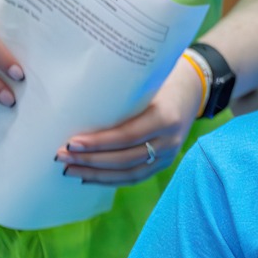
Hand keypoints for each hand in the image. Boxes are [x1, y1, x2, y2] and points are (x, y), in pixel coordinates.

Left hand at [56, 54, 205, 186]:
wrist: (195, 87)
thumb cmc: (164, 78)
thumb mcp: (147, 82)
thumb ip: (122, 97)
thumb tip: (77, 105)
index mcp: (166, 116)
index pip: (127, 135)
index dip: (99, 143)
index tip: (72, 143)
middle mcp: (170, 139)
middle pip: (125, 158)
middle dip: (90, 160)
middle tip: (62, 156)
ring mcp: (169, 154)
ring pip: (129, 173)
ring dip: (96, 174)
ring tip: (70, 170)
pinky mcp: (165, 162)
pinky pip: (135, 177)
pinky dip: (110, 179)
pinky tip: (89, 177)